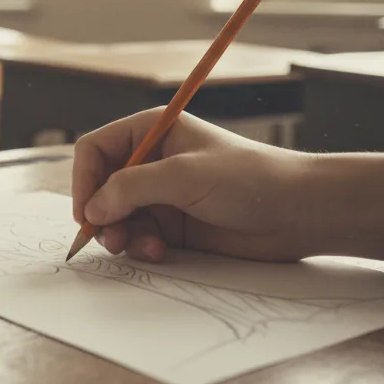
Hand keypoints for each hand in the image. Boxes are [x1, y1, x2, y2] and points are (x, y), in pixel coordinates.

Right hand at [71, 109, 383, 264]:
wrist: (299, 212)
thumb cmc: (250, 179)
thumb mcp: (184, 175)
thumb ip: (131, 187)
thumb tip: (92, 209)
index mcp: (152, 131)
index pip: (95, 150)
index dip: (84, 181)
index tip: (87, 213)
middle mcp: (152, 161)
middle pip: (100, 188)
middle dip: (102, 215)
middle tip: (111, 239)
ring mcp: (163, 195)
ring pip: (117, 217)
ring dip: (122, 235)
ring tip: (141, 247)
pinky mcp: (174, 226)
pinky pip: (139, 237)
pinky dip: (141, 247)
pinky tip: (160, 252)